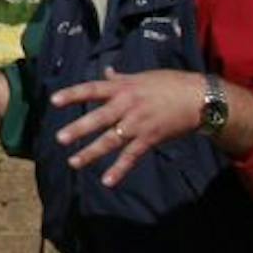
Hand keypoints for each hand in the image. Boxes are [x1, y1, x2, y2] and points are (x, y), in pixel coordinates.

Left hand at [51, 68, 204, 187]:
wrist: (199, 99)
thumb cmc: (170, 84)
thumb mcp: (142, 76)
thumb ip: (120, 78)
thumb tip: (106, 72)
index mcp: (123, 88)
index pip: (92, 89)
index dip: (73, 94)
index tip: (54, 101)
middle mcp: (127, 105)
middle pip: (98, 117)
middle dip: (79, 128)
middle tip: (59, 138)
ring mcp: (138, 123)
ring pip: (111, 140)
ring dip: (92, 152)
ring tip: (73, 162)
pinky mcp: (150, 139)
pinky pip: (131, 156)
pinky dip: (119, 169)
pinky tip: (107, 181)